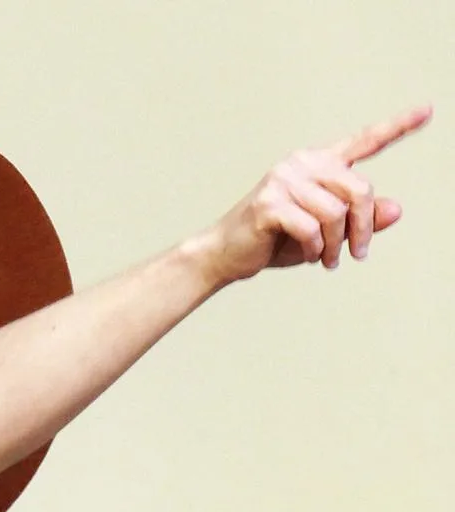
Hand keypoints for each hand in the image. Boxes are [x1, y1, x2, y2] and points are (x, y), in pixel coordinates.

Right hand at [193, 105, 431, 283]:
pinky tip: (309, 255)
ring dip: (337, 245)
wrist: (225, 253)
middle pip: (360, 190)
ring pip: (336, 214)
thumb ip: (361, 219)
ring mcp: (282, 180)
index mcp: (317, 163)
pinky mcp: (269, 203)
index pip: (364, 142)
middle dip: (363, 228)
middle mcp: (301, 164)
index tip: (428, 110)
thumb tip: (396, 209)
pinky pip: (312, 229)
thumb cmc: (274, 239)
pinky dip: (315, 249)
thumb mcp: (327, 232)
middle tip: (357, 253)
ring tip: (327, 259)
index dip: (398, 127)